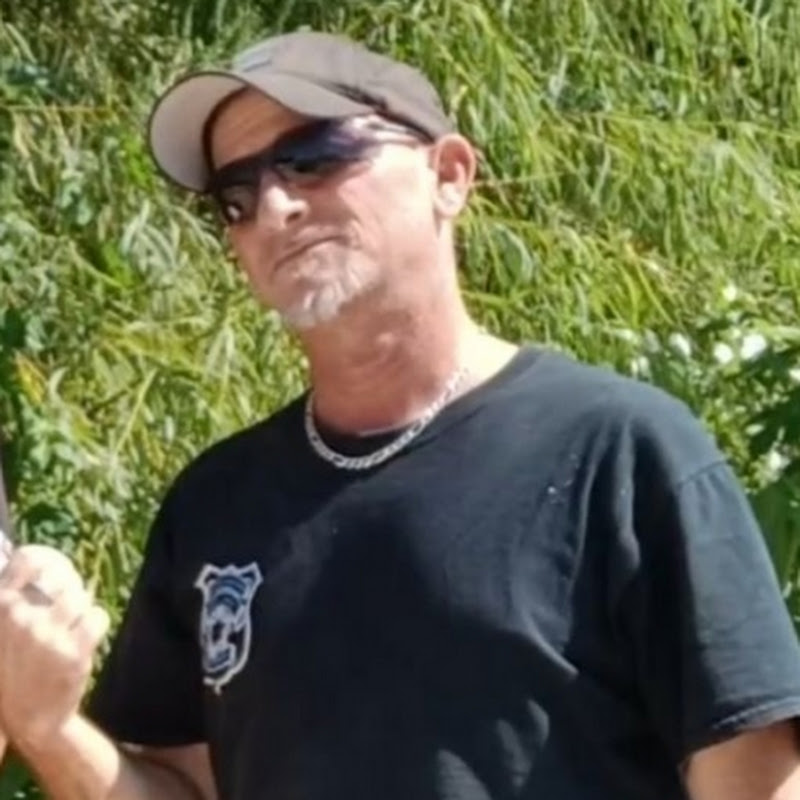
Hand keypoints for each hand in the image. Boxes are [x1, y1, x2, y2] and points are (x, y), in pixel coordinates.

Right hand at [0, 545, 109, 749]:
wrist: (29, 719)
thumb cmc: (13, 672)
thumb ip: (8, 601)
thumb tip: (18, 556)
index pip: (25, 561)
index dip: (40, 558)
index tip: (46, 565)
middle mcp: (19, 619)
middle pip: (60, 581)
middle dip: (66, 593)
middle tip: (62, 614)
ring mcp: (46, 635)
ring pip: (80, 598)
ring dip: (80, 610)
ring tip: (71, 628)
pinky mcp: (73, 651)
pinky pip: (98, 616)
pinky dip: (96, 623)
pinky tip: (85, 637)